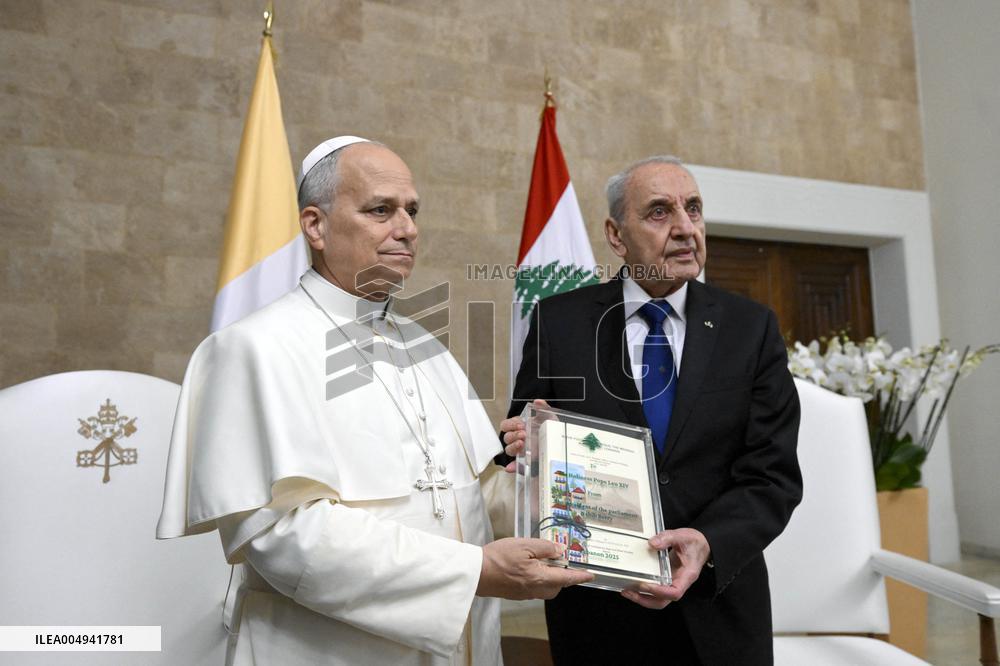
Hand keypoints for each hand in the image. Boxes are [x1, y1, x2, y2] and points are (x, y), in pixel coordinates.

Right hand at [477, 537, 593, 599]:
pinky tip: (530, 568)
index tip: (590, 575)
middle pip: (557, 587)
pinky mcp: (516, 594)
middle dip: (563, 577)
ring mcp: (524, 594)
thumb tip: (560, 551)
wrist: (476, 573)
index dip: (579, 576)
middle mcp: (534, 589)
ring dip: (551, 579)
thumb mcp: (523, 545)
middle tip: (560, 561)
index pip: (566, 578)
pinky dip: (539, 580)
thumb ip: (545, 548)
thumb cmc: (498, 557)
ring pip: (546, 589)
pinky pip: (535, 589)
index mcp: (539, 577)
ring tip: (543, 563)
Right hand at [499, 399, 550, 471]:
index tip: (521, 424)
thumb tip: (537, 401)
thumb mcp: (548, 417)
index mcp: (519, 427)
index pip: (506, 425)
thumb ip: (543, 408)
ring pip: (509, 449)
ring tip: (522, 444)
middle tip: (523, 434)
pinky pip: (516, 465)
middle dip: (513, 435)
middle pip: (506, 437)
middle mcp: (518, 438)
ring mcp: (521, 450)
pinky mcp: (525, 461)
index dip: (511, 424)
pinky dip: (512, 467)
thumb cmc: (550, 429)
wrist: (560, 441)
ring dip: (513, 446)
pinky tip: (511, 468)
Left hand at [621, 528, 710, 608]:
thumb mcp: (682, 536)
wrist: (702, 544)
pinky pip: (656, 591)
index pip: (675, 592)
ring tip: (627, 591)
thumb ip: (668, 538)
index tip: (645, 584)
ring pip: (658, 599)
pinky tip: (632, 584)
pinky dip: (644, 591)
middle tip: (628, 592)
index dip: (659, 591)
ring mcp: (673, 583)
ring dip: (642, 598)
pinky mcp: (667, 580)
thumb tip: (652, 543)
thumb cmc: (695, 542)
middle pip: (663, 601)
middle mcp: (680, 583)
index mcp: (687, 575)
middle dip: (645, 599)